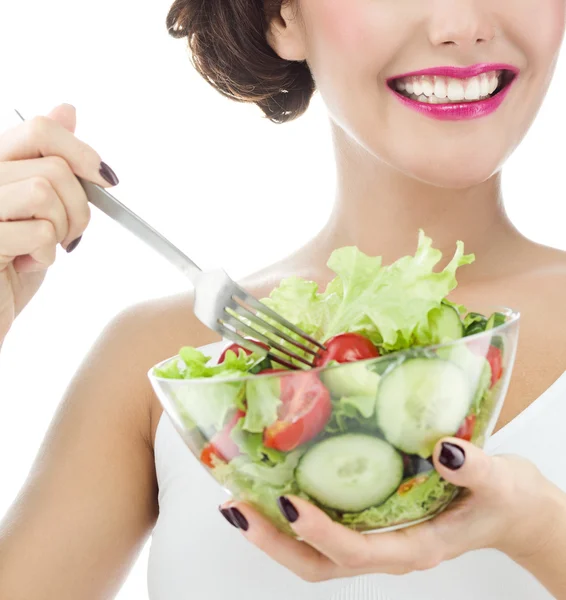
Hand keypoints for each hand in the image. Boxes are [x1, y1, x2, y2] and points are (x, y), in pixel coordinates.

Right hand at [0, 103, 118, 343]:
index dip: (82, 151)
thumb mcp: (36, 208)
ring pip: (45, 190)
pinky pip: (38, 231)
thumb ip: (47, 160)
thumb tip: (66, 110)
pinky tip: (25, 264)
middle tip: (67, 234)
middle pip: (55, 166)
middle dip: (79, 207)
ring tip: (43, 248)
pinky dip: (45, 255)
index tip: (107, 179)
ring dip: (61, 229)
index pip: (41, 129)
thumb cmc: (11, 262)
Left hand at [220, 437, 561, 582]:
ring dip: (274, 532)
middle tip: (237, 509)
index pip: (358, 551)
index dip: (319, 533)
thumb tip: (444, 451)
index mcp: (416, 547)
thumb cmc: (507, 500)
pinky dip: (293, 516)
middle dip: (274, 541)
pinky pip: (325, 528)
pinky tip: (274, 487)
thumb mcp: (502, 483)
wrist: (512, 511)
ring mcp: (377, 539)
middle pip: (320, 564)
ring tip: (239, 502)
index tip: (286, 503)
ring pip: (315, 553)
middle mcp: (388, 549)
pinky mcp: (372, 522)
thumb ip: (475, 469)